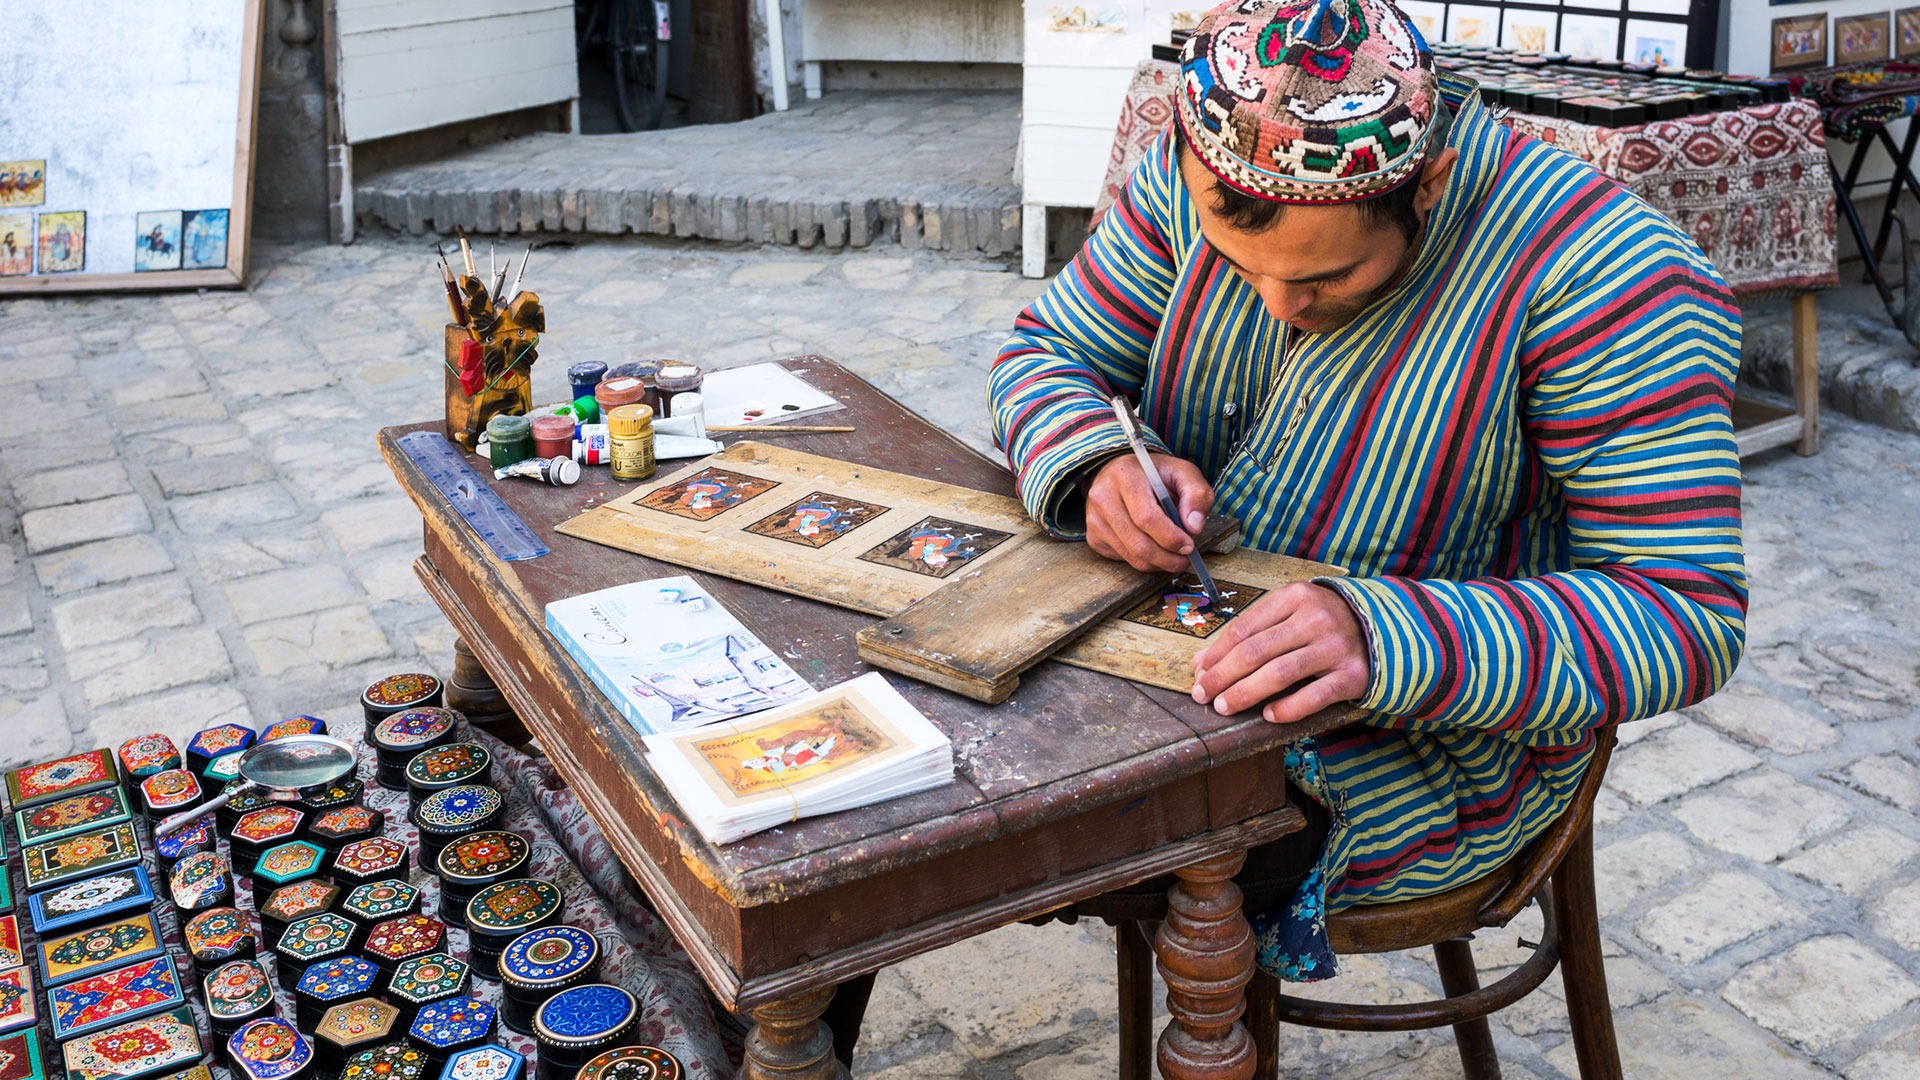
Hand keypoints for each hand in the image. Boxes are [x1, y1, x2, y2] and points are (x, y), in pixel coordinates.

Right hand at [1084, 451, 1215, 573]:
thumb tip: (1194, 527)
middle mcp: (1103, 496)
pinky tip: (1154, 549)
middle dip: (1167, 558)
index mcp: (1126, 475)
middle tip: (1185, 560)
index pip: (1146, 517)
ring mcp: (1094, 518)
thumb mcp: (1184, 473)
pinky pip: (1122, 559)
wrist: (1124, 473)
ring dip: (1158, 563)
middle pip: (1137, 542)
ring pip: (1130, 555)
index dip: (1170, 537)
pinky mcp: (1093, 536)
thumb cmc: (1157, 475)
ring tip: (1175, 557)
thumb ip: (1196, 495)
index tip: (1189, 546)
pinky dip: (1143, 561)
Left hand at [1190, 582, 1369, 723]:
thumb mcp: (1291, 613)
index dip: (1216, 654)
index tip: (1199, 674)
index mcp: (1295, 597)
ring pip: (1279, 673)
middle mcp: (1315, 618)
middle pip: (1256, 651)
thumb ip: (1252, 632)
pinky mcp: (1352, 675)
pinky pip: (1313, 696)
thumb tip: (1203, 662)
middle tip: (1204, 695)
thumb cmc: (1325, 624)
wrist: (1384, 630)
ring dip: (1246, 693)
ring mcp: (1335, 647)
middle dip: (1223, 676)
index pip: (1244, 628)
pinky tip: (1268, 715)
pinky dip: (1287, 708)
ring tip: (1225, 706)